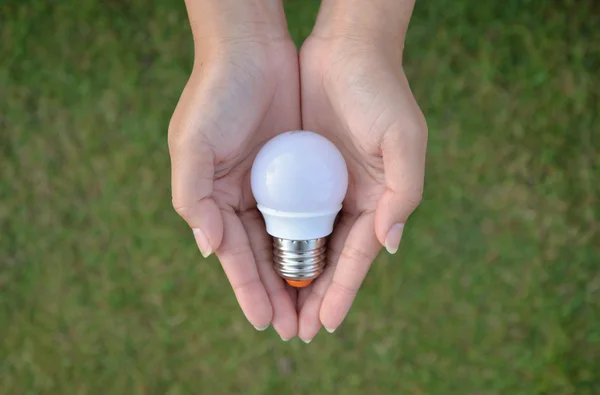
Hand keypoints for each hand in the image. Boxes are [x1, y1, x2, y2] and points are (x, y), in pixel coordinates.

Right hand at [168, 1, 299, 339]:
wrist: (252, 48)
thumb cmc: (215, 95)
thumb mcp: (191, 145)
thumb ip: (192, 198)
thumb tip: (209, 248)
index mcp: (215, 198)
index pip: (234, 255)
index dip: (249, 289)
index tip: (264, 322)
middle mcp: (244, 198)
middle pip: (263, 257)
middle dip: (277, 293)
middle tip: (294, 329)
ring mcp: (273, 185)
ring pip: (288, 242)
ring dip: (299, 276)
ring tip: (313, 311)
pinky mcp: (300, 170)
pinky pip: (310, 212)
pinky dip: (317, 240)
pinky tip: (328, 264)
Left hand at [297, 2, 427, 340]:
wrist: (345, 48)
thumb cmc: (380, 91)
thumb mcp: (403, 139)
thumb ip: (403, 194)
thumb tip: (387, 246)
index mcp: (378, 199)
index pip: (356, 257)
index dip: (341, 292)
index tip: (324, 325)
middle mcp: (350, 200)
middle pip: (328, 260)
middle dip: (312, 296)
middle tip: (295, 331)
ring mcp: (322, 188)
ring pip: (303, 244)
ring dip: (290, 278)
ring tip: (275, 311)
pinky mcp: (298, 171)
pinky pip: (284, 214)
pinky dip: (275, 242)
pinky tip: (261, 264)